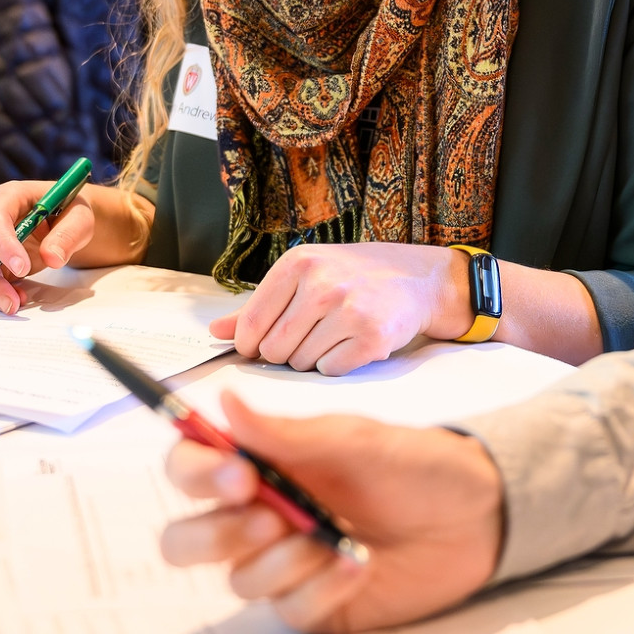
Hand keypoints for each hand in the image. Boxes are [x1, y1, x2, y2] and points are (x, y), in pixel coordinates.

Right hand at [0, 181, 148, 312]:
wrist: (66, 220)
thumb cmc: (70, 212)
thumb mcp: (80, 218)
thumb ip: (68, 235)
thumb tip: (52, 258)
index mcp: (9, 196)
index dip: (3, 244)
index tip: (22, 268)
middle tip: (12, 302)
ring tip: (16, 303)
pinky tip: (15, 299)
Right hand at [161, 393, 502, 633]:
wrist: (476, 515)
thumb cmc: (416, 466)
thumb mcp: (353, 440)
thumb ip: (285, 433)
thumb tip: (224, 401)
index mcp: (265, 463)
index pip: (193, 468)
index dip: (196, 473)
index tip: (235, 474)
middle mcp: (263, 514)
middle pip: (186, 539)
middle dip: (214, 534)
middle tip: (269, 515)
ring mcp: (286, 563)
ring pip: (238, 579)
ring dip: (281, 559)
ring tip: (330, 536)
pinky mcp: (315, 604)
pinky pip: (290, 607)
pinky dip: (322, 585)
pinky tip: (358, 561)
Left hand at [213, 242, 470, 375]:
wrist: (418, 278)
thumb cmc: (355, 277)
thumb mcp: (305, 276)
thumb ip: (258, 306)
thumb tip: (215, 332)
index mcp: (297, 263)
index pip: (250, 326)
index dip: (253, 345)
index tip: (265, 344)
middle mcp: (322, 283)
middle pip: (274, 350)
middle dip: (287, 352)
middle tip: (312, 334)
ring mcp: (349, 309)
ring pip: (301, 362)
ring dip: (314, 358)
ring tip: (335, 335)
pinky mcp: (372, 336)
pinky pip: (330, 370)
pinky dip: (338, 365)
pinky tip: (353, 343)